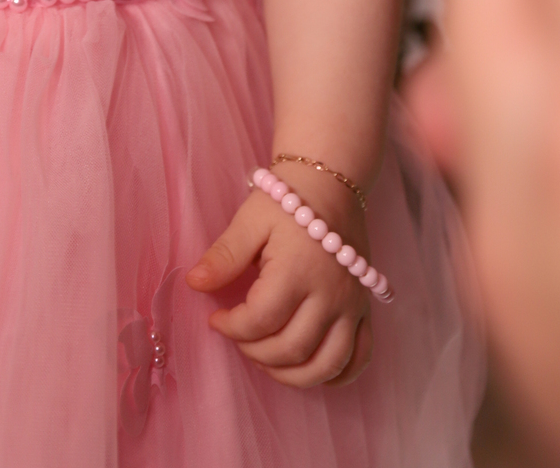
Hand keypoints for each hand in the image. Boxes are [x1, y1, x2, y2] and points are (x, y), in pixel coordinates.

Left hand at [187, 180, 371, 387]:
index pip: (261, 320)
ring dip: (292, 374)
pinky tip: (311, 369)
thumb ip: (224, 255)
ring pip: (326, 364)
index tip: (216, 319)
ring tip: (266, 359)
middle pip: (292, 348)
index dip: (232, 328)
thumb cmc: (286, 200)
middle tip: (238, 338)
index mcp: (298, 270)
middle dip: (256, 353)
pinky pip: (359, 357)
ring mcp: (352, 306)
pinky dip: (337, 375)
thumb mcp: (250, 220)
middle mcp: (330, 295)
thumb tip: (194, 283)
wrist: (330, 184)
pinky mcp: (365, 310)